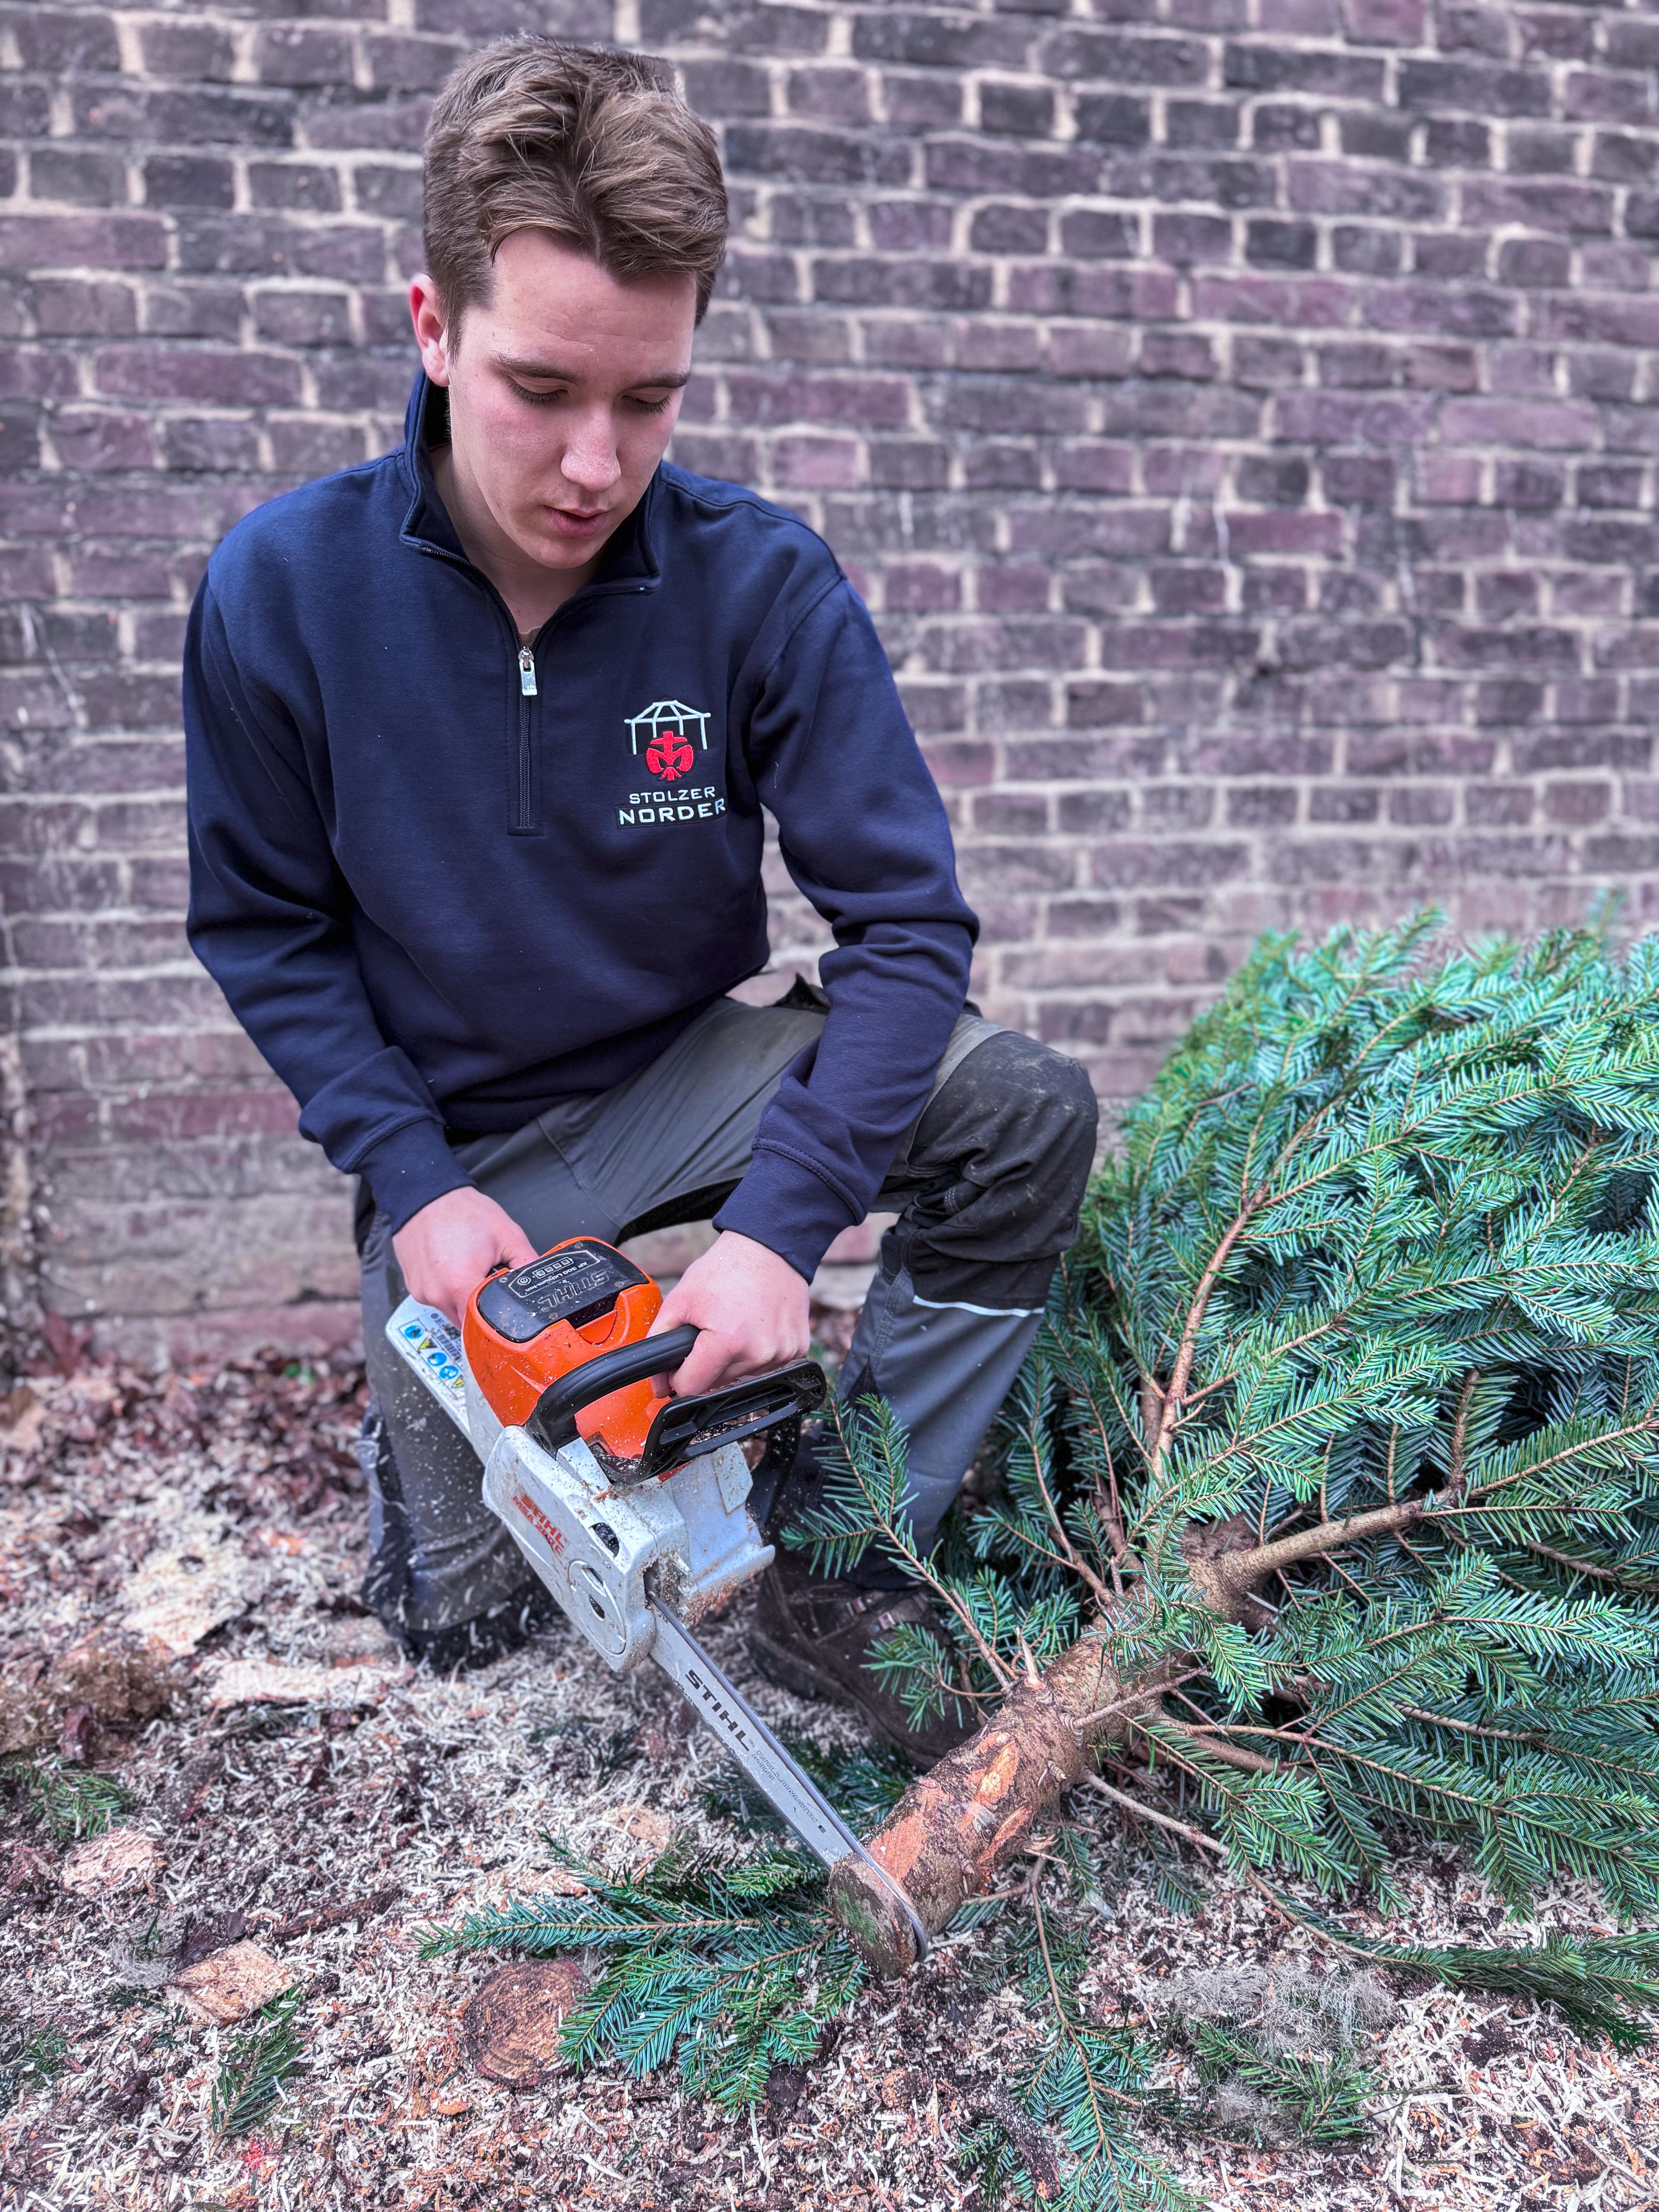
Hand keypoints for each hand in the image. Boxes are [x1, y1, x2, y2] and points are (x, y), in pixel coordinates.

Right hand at [392, 1187, 537, 1325]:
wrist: (425, 1195)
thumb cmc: (462, 1211)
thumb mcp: (507, 1235)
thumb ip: (527, 1264)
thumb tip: (539, 1285)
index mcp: (460, 1285)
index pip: (482, 1327)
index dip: (497, 1322)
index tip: (505, 1315)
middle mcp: (437, 1294)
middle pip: (467, 1322)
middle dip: (482, 1310)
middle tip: (488, 1282)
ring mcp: (422, 1292)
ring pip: (452, 1312)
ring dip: (465, 1300)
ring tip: (470, 1269)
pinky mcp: (414, 1287)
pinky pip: (438, 1299)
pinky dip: (449, 1291)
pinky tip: (454, 1267)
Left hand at [649, 1230, 810, 1395]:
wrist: (769, 1248)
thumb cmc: (725, 1269)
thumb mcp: (680, 1300)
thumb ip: (660, 1341)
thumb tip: (658, 1383)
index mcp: (727, 1342)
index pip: (691, 1387)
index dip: (679, 1375)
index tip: (681, 1361)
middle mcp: (758, 1354)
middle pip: (717, 1382)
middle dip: (707, 1362)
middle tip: (711, 1329)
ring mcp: (781, 1354)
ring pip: (742, 1375)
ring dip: (733, 1359)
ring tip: (735, 1324)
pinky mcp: (797, 1349)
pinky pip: (766, 1365)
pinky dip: (756, 1352)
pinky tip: (755, 1326)